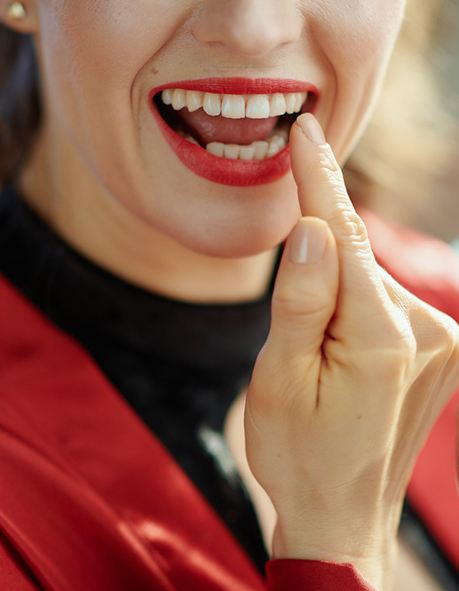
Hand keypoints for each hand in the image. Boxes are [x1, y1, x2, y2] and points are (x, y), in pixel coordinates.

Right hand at [244, 114, 458, 587]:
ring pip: (369, 281)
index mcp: (381, 340)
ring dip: (334, 293)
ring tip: (313, 359)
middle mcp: (428, 333)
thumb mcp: (278, 380)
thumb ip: (299, 301)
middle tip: (291, 322)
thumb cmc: (298, 453)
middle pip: (357, 259)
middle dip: (316, 259)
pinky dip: (354, 306)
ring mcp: (443, 343)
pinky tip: (338, 351)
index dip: (317, 182)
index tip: (305, 132)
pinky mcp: (441, 351)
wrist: (342, 514)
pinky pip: (385, 303)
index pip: (344, 237)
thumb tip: (311, 228)